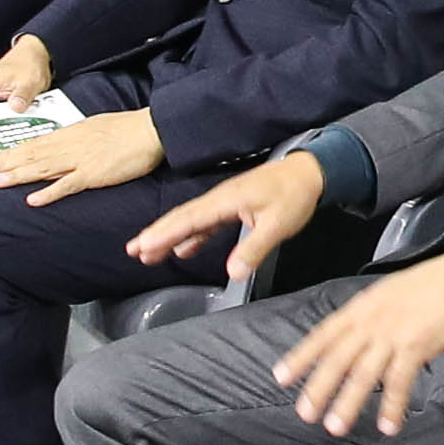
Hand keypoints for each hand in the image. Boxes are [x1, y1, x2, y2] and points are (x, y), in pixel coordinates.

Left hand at [0, 109, 167, 202]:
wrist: (150, 129)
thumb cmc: (126, 129)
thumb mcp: (94, 127)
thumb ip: (75, 138)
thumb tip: (59, 146)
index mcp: (70, 134)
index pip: (33, 144)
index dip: (10, 153)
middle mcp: (69, 145)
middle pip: (31, 156)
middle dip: (4, 164)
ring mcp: (80, 160)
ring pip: (42, 169)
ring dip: (17, 176)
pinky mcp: (94, 174)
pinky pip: (68, 185)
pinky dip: (49, 192)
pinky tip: (32, 199)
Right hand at [126, 144, 326, 290]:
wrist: (309, 173)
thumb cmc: (295, 195)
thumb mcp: (278, 225)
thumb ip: (254, 248)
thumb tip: (232, 272)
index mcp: (227, 200)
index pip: (189, 219)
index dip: (164, 233)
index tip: (143, 245)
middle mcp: (220, 199)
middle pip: (182, 218)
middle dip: (156, 233)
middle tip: (133, 250)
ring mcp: (225, 202)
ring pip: (190, 221)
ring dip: (169, 236)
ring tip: (147, 252)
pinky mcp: (232, 207)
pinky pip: (204, 223)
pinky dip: (190, 236)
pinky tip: (182, 250)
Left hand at [270, 251, 443, 438]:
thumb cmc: (434, 284)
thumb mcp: (390, 293)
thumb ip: (370, 316)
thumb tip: (359, 340)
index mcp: (362, 307)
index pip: (323, 334)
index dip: (301, 357)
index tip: (281, 376)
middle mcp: (371, 321)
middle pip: (337, 358)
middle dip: (318, 388)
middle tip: (304, 413)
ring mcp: (393, 333)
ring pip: (362, 374)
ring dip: (347, 403)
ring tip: (335, 426)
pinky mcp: (416, 345)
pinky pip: (399, 382)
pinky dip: (392, 406)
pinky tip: (388, 426)